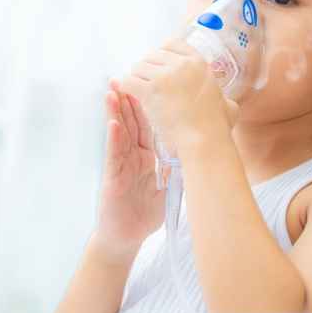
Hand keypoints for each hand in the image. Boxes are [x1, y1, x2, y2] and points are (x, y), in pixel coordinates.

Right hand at [94, 80, 165, 259]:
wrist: (126, 237)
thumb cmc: (145, 212)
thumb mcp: (167, 185)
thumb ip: (177, 166)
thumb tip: (199, 150)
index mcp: (145, 155)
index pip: (147, 124)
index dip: (148, 104)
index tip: (153, 82)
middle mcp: (131, 155)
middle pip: (131, 122)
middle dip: (129, 99)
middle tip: (127, 75)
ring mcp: (121, 165)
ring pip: (118, 134)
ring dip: (115, 111)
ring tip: (114, 90)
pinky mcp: (112, 178)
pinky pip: (113, 156)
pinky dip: (114, 139)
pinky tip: (114, 123)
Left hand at [120, 38, 237, 150]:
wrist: (204, 138)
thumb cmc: (216, 126)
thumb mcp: (226, 104)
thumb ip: (223, 98)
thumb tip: (227, 103)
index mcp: (198, 62)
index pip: (172, 43)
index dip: (161, 53)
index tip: (158, 64)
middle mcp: (181, 64)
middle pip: (152, 55)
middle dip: (147, 68)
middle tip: (145, 81)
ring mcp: (165, 75)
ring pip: (138, 67)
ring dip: (136, 77)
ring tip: (136, 89)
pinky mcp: (150, 90)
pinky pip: (128, 81)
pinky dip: (125, 86)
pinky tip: (126, 92)